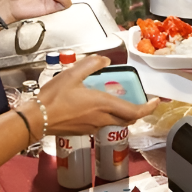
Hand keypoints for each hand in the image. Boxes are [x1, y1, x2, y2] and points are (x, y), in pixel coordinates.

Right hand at [37, 55, 159, 135]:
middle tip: (140, 101)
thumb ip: (91, 65)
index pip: (133, 111)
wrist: (37, 119)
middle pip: (127, 119)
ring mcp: (93, 127)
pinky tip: (97, 107)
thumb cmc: (54, 97)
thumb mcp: (72, 74)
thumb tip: (104, 60)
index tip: (155, 102)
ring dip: (122, 114)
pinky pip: (102, 124)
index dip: (148, 108)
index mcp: (103, 104)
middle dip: (137, 111)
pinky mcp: (84, 131)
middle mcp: (102, 118)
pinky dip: (108, 116)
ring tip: (118, 101)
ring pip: (115, 122)